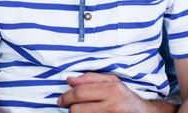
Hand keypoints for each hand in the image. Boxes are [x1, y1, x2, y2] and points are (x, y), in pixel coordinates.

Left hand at [57, 73, 177, 112]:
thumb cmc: (126, 97)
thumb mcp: (113, 82)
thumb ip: (91, 79)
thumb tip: (70, 80)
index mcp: (111, 90)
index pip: (79, 93)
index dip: (66, 96)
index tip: (61, 99)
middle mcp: (112, 105)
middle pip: (77, 109)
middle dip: (68, 107)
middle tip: (66, 106)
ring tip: (78, 109)